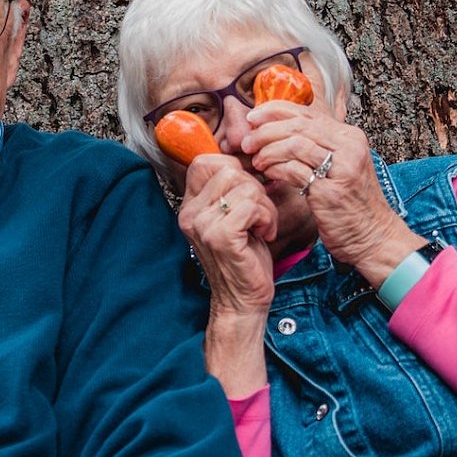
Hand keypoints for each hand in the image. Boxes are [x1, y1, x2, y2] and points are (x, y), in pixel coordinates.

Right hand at [179, 154, 276, 316]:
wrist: (242, 300)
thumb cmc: (245, 257)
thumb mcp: (234, 216)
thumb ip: (233, 188)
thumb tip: (252, 156)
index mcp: (190, 206)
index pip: (206, 161)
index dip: (235, 169)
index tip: (249, 193)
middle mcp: (190, 213)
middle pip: (228, 170)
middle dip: (255, 189)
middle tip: (259, 216)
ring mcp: (202, 225)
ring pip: (244, 186)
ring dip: (264, 205)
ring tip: (262, 226)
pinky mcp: (220, 236)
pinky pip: (251, 205)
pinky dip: (267, 217)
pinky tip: (264, 234)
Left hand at [243, 101, 421, 283]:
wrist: (373, 237)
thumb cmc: (350, 204)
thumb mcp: (339, 167)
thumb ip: (316, 147)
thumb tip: (277, 129)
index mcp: (350, 137)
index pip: (306, 113)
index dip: (274, 111)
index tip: (252, 118)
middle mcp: (350, 147)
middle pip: (298, 126)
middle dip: (265, 131)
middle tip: (247, 142)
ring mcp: (342, 169)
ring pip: (295, 144)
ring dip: (267, 151)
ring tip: (256, 161)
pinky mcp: (330, 192)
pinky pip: (294, 170)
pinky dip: (275, 169)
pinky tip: (267, 173)